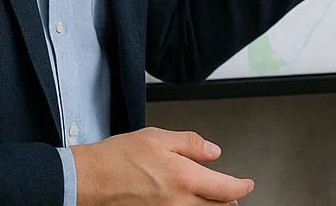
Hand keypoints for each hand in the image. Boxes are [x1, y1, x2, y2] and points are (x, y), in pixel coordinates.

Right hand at [72, 127, 253, 204]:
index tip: (247, 184)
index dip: (242, 188)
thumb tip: (213, 152)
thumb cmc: (117, 158)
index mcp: (184, 178)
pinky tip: (188, 200)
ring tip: (213, 197)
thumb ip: (191, 144)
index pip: (226, 189)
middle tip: (233, 192)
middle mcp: (178, 202)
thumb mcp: (158, 137)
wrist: (88, 180)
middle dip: (229, 200)